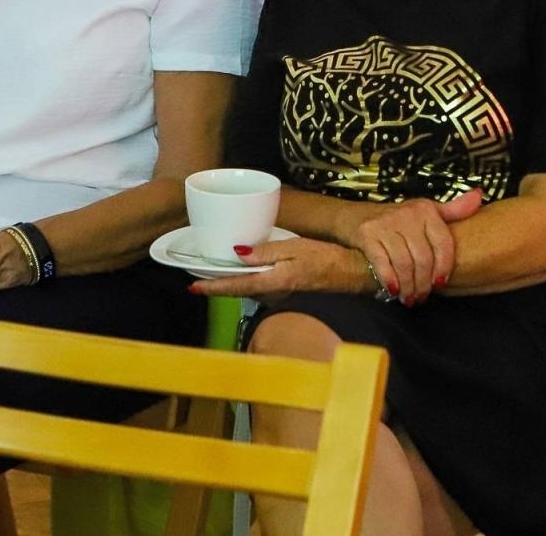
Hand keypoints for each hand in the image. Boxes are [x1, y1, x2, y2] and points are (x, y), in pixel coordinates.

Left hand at [188, 237, 367, 300]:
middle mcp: (274, 293)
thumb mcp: (296, 248)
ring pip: (249, 291)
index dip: (213, 288)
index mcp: (274, 281)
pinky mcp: (287, 293)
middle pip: (239, 291)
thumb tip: (237, 253)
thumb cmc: (327, 258)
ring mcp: (280, 296)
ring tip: (214, 273)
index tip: (193, 288)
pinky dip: (249, 282)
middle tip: (197, 279)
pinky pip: (261, 288)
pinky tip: (245, 272)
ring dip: (232, 284)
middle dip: (218, 286)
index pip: (236, 286)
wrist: (353, 274)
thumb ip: (266, 251)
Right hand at [351, 190, 482, 303]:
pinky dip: (390, 280)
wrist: (352, 216)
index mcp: (426, 210)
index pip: (443, 244)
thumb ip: (453, 210)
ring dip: (408, 286)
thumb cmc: (395, 220)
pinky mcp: (367, 234)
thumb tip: (479, 196)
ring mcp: (386, 223)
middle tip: (421, 297)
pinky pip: (383, 262)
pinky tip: (393, 290)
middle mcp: (407, 214)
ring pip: (405, 263)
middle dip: (424, 284)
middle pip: (423, 258)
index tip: (440, 284)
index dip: (444, 268)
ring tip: (409, 297)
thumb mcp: (425, 213)